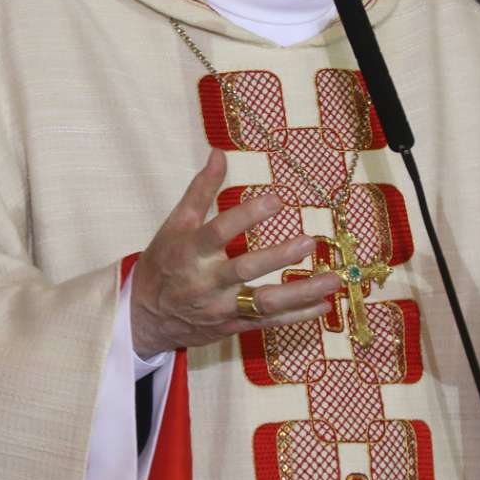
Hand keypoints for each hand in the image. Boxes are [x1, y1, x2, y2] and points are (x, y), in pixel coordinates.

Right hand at [131, 149, 340, 359]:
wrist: (145, 318)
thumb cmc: (163, 263)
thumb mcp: (175, 224)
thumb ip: (200, 190)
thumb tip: (219, 153)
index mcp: (191, 251)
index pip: (220, 230)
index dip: (247, 215)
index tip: (277, 199)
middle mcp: (206, 282)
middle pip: (245, 269)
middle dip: (278, 256)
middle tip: (309, 241)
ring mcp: (222, 307)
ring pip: (265, 302)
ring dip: (302, 292)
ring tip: (334, 279)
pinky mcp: (234, 326)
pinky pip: (270, 322)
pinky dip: (298, 315)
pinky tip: (324, 304)